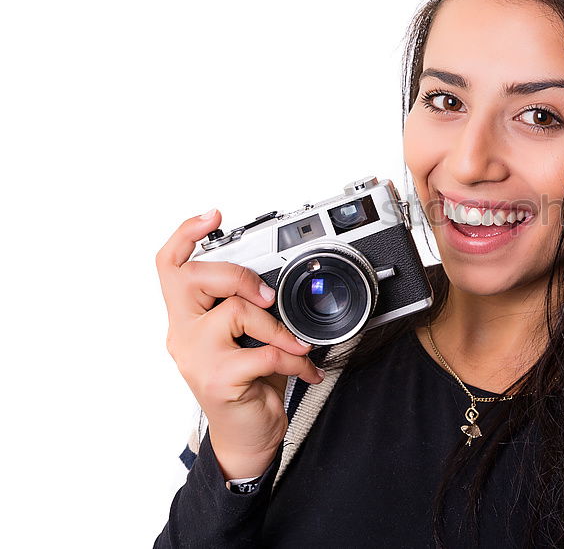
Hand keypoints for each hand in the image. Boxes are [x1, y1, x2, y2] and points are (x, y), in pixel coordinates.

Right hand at [155, 209, 324, 479]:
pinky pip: (265, 352)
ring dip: (277, 327)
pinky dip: (294, 358)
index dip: (187, 235)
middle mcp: (183, 333)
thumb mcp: (249, 338)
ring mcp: (196, 357)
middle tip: (267, 297)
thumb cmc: (249, 383)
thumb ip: (251, 308)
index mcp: (187, 318)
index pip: (170, 266)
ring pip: (235, 312)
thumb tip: (278, 283)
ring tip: (295, 345)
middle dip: (238, 276)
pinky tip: (305, 368)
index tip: (213, 216)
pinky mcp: (218, 379)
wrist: (248, 436)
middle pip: (193, 277)